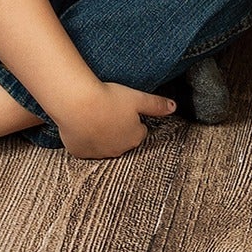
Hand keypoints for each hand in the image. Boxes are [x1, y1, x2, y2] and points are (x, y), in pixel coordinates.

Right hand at [51, 80, 176, 158]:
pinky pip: (85, 147)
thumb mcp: (138, 98)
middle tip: (108, 110)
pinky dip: (84, 138)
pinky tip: (82, 124)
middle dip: (117, 128)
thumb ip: (157, 105)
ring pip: (103, 144)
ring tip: (94, 116)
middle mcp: (119, 150)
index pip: (139, 130)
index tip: (122, 108)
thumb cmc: (109, 98)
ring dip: (101, 134)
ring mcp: (98, 153)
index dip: (132, 118)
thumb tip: (174, 107)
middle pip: (122, 139)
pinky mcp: (80, 152)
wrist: (77, 104)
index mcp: (135, 137)